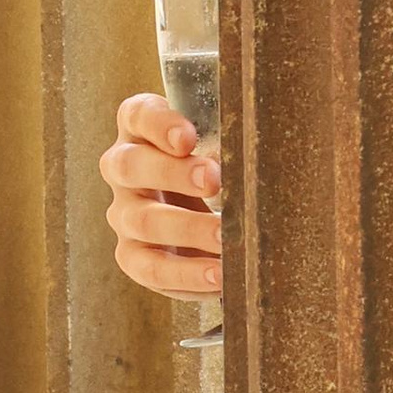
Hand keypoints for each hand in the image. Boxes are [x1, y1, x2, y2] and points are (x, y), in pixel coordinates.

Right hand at [101, 92, 222, 299]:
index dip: (160, 125)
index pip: (138, 115)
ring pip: (143, 220)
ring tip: (227, 240)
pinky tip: (220, 277)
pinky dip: (186, 276)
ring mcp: (124, 214)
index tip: (188, 138)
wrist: (203, 215)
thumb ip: (234, 140)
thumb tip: (268, 156)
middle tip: (215, 181)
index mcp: (141, 131)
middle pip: (131, 165)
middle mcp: (124, 170)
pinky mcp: (132, 256)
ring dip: (188, 229)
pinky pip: (151, 269)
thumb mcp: (222, 146)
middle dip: (173, 174)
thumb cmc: (218, 168)